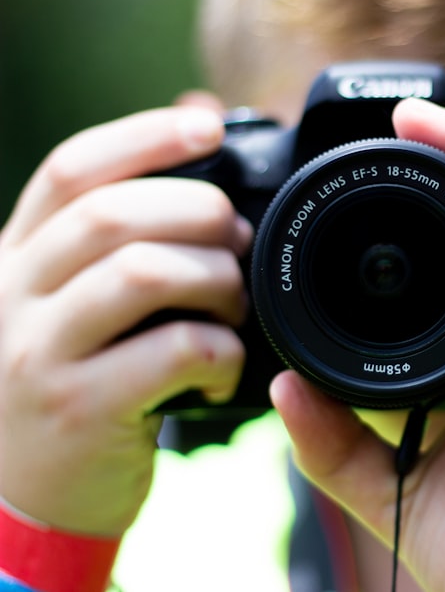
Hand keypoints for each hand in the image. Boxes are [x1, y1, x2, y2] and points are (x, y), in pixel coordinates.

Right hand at [0, 106, 249, 534]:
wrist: (25, 503)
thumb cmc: (72, 389)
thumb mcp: (72, 310)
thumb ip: (116, 248)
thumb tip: (201, 169)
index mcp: (15, 258)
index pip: (71, 170)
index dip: (145, 136)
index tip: (209, 124)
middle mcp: (12, 296)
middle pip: (114, 214)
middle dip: (200, 213)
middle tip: (239, 240)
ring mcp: (39, 354)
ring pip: (145, 273)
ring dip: (216, 281)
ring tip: (233, 309)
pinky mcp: (79, 408)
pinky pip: (174, 350)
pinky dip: (221, 352)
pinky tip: (220, 369)